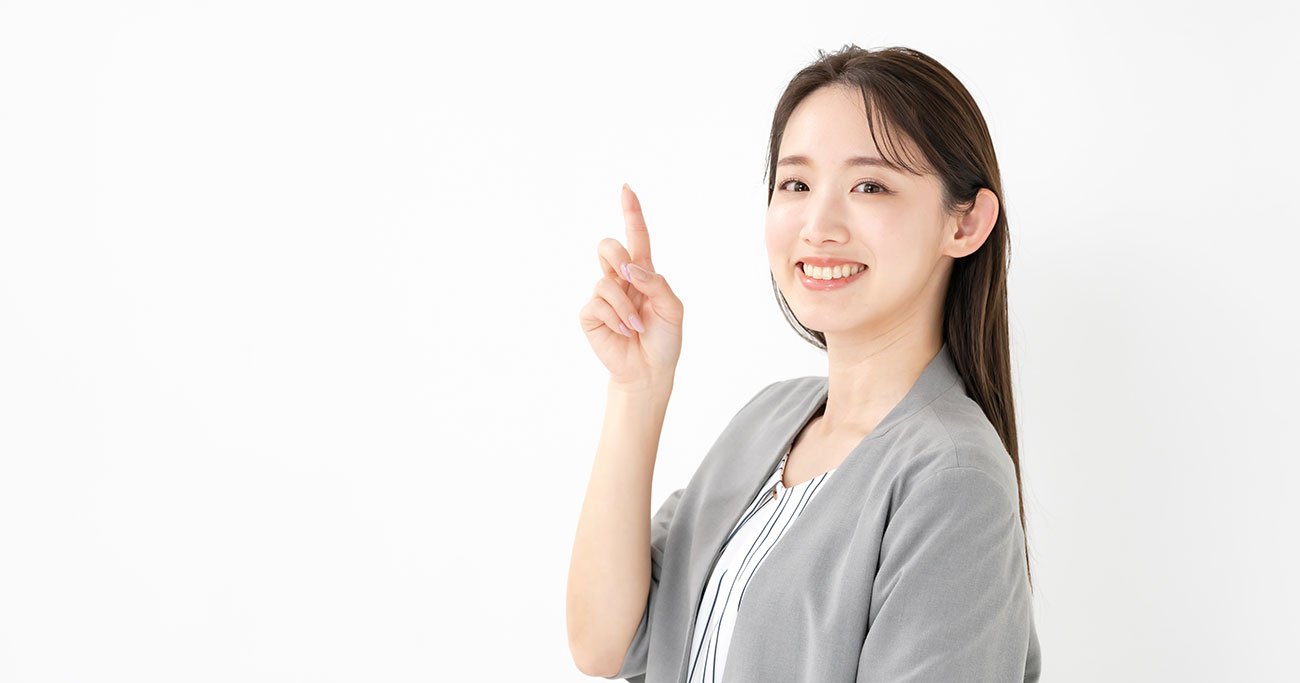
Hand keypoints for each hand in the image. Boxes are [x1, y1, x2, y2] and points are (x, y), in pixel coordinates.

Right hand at [578, 184, 683, 386]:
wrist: (650, 370)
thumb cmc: (664, 339)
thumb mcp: (673, 309)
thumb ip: (657, 284)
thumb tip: (631, 269)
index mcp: (643, 274)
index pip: (636, 237)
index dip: (631, 213)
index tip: (627, 189)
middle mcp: (620, 280)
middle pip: (608, 246)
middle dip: (617, 257)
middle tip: (630, 279)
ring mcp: (603, 296)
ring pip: (604, 280)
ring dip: (625, 306)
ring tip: (635, 326)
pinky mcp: (590, 315)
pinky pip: (597, 304)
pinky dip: (615, 319)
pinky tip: (623, 332)